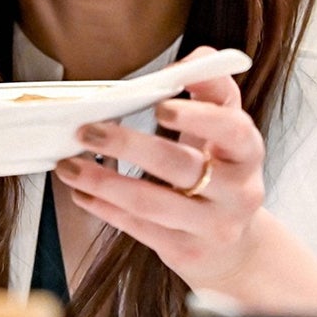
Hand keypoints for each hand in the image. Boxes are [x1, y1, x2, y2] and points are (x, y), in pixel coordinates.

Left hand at [53, 47, 264, 289]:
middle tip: (87, 130)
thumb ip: (211, 87)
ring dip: (103, 181)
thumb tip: (190, 63)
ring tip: (69, 166)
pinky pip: (139, 229)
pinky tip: (82, 192)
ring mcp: (213, 226)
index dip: (196, 117)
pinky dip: (105, 209)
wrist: (234, 243)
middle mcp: (238, 191)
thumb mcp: (224, 127)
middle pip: (179, 165)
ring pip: (151, 203)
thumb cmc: (221, 171)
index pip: (230, 129)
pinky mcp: (187, 253)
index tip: (159, 105)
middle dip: (128, 145)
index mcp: (247, 151)